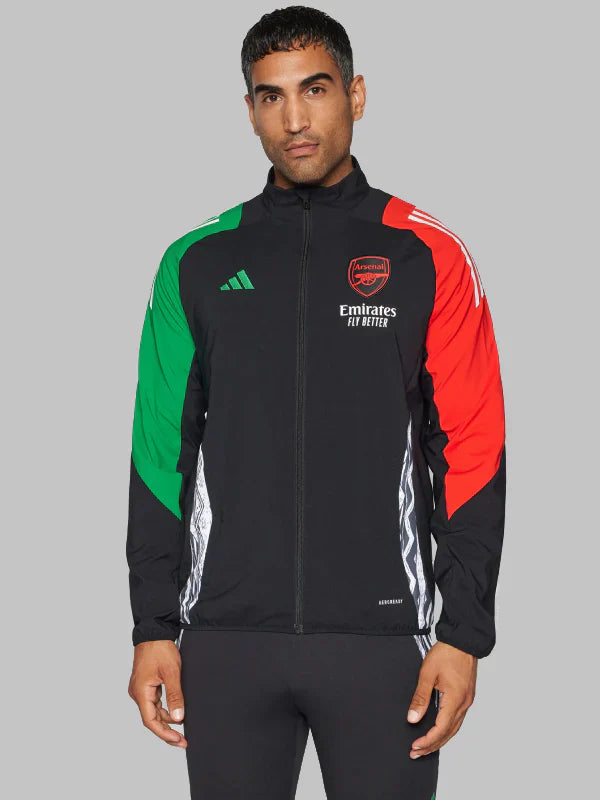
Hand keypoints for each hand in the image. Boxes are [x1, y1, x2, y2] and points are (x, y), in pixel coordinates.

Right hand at [128, 640, 186, 747]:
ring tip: (181, 729)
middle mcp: (137, 692)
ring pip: (153, 711)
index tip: (177, 740)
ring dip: (166, 720)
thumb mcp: (172, 672)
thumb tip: (178, 718)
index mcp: (141, 692)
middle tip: (182, 740)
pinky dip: (163, 709)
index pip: (151, 721)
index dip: (164, 733)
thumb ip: (175, 696)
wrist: (154, 631)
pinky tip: (174, 713)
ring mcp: (140, 688)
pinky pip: (153, 702)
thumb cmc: (160, 648)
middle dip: (166, 730)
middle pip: (151, 718)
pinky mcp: (145, 684)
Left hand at [407, 641, 476, 757]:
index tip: (415, 747)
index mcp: (455, 699)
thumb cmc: (446, 653)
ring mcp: (467, 701)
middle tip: (417, 753)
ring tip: (425, 747)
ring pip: (454, 728)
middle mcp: (464, 703)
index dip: (428, 740)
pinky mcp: (466, 697)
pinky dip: (447, 729)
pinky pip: (457, 719)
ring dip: (440, 739)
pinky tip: (438, 731)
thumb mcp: (427, 674)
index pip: (441, 728)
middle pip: (448, 733)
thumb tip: (412, 718)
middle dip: (432, 745)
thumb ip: (420, 697)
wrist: (462, 641)